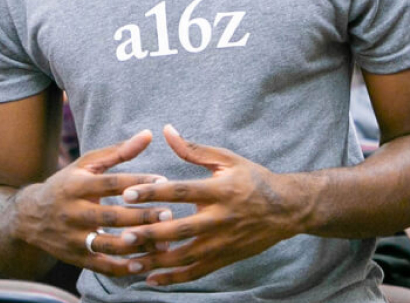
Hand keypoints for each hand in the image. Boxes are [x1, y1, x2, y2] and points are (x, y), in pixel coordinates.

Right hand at [11, 131, 172, 275]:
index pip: (109, 183)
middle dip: (141, 216)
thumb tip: (148, 135)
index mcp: (76, 185)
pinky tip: (142, 265)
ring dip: (136, 245)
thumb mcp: (85, 165)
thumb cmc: (66, 185)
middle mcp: (72, 211)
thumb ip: (118, 152)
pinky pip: (100, 265)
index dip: (136, 182)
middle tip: (168, 214)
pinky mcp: (75, 257)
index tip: (162, 182)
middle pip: (111, 216)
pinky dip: (121, 268)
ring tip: (163, 242)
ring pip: (107, 243)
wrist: (29, 216)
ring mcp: (72, 237)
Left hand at [117, 124, 308, 285]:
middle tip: (122, 234)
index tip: (127, 193)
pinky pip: (197, 271)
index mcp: (218, 191)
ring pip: (185, 256)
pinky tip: (151, 278)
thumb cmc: (253, 180)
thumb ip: (193, 149)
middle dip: (150, 233)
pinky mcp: (225, 258)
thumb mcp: (227, 160)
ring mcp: (223, 242)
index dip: (153, 192)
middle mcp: (220, 219)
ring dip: (157, 260)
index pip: (180, 192)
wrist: (288, 209)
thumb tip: (166, 130)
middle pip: (180, 229)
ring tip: (130, 261)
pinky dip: (174, 278)